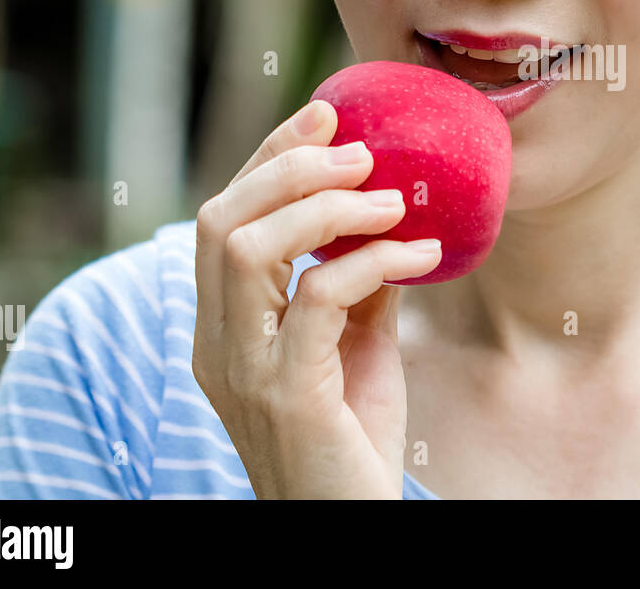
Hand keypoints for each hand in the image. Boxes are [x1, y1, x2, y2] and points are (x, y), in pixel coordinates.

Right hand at [191, 99, 441, 498]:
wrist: (351, 525)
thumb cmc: (352, 439)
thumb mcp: (354, 346)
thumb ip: (354, 284)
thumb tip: (384, 217)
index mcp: (222, 329)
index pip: (222, 220)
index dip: (269, 158)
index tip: (323, 114)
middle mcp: (216, 345)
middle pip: (220, 221)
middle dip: (288, 166)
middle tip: (360, 148)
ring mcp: (245, 372)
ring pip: (247, 249)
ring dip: (326, 208)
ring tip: (393, 198)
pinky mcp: (287, 395)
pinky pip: (317, 299)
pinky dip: (371, 262)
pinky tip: (422, 257)